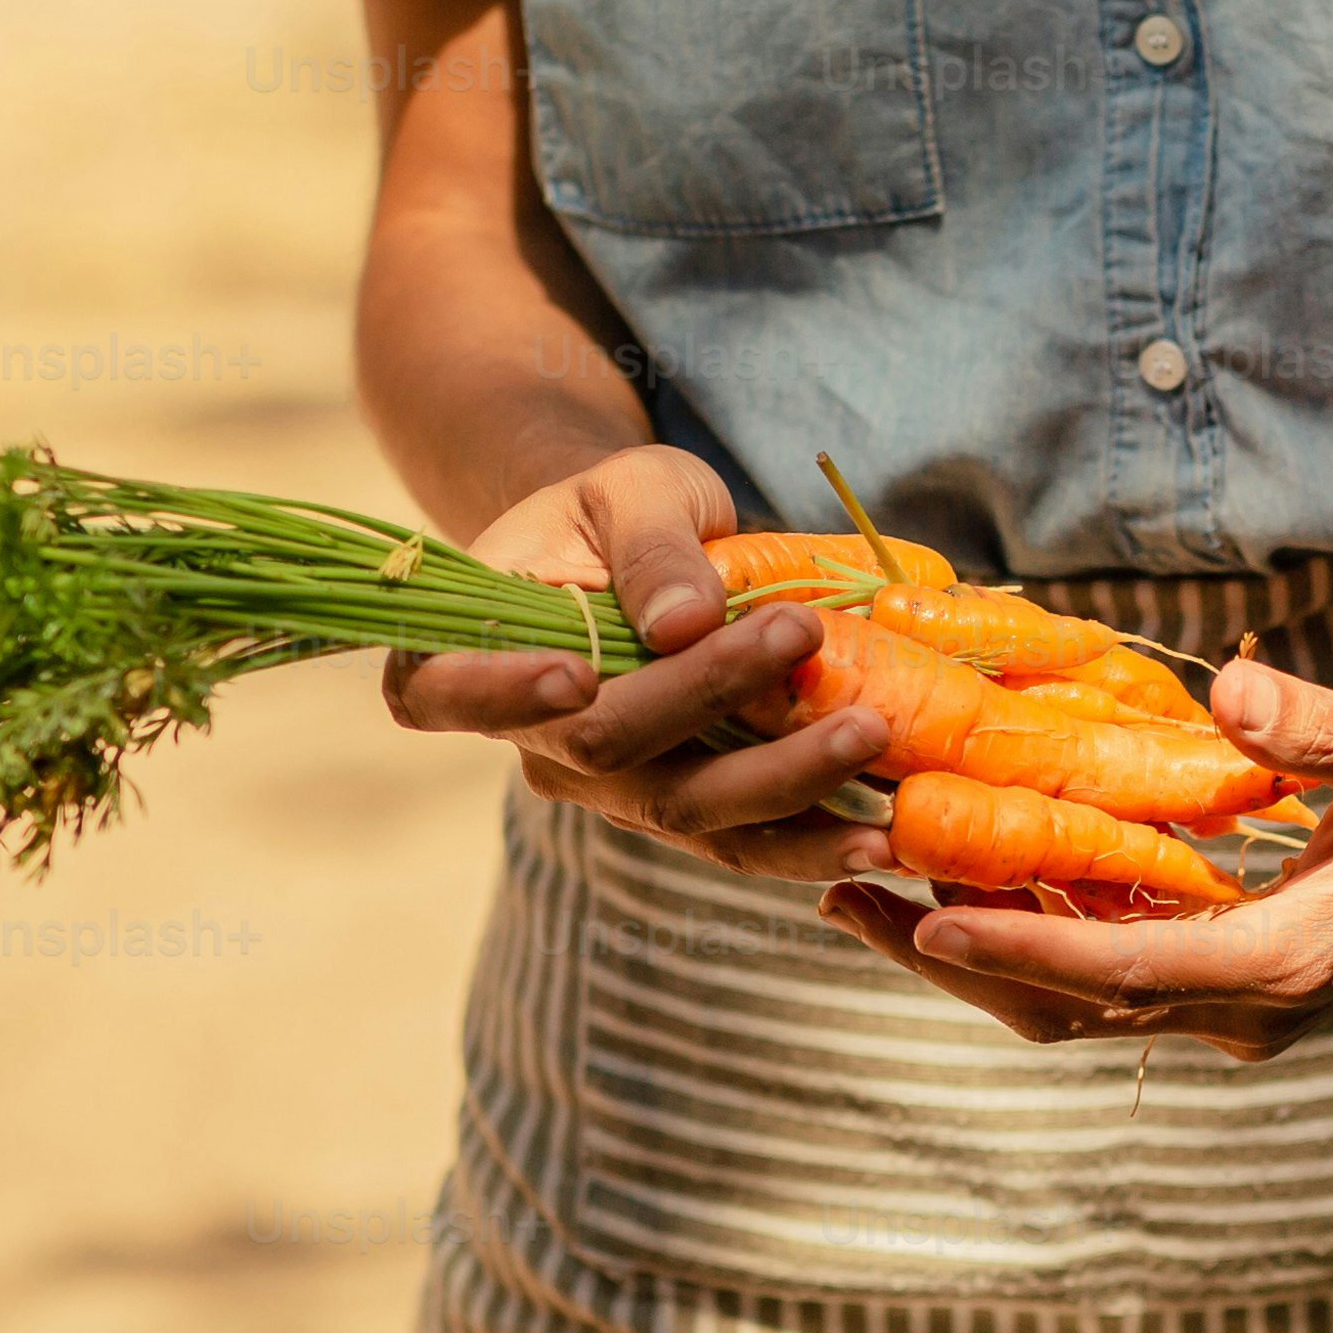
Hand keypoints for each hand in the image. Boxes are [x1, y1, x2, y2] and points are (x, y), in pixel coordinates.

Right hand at [382, 447, 887, 882]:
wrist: (644, 556)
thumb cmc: (618, 512)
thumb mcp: (630, 489)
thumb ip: (650, 543)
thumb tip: (685, 620)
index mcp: (475, 654)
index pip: (450, 692)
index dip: (503, 694)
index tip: (574, 676)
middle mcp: (537, 744)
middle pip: (609, 749)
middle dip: (708, 695)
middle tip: (800, 633)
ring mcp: (613, 791)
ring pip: (687, 813)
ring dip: (783, 784)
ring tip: (870, 737)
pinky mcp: (685, 812)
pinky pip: (741, 842)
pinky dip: (813, 841)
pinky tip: (882, 838)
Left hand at [820, 652, 1332, 1058]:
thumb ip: (1330, 728)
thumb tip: (1239, 694)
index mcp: (1286, 964)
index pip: (1122, 969)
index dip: (1016, 948)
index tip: (921, 917)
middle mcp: (1248, 1008)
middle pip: (1069, 1007)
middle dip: (951, 960)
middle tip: (838, 896)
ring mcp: (1233, 1005)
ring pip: (1075, 1003)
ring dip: (971, 956)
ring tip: (862, 893)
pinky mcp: (1223, 981)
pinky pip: (1102, 975)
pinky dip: (1022, 939)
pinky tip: (956, 880)